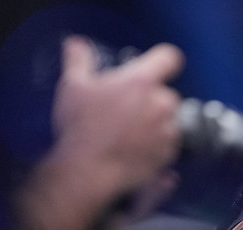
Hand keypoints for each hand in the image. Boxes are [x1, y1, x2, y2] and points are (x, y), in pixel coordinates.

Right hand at [17, 38, 184, 229]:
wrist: (87, 172)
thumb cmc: (80, 128)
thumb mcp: (72, 87)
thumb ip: (78, 60)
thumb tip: (76, 44)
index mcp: (142, 82)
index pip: (170, 58)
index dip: (162, 61)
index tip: (154, 68)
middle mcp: (161, 105)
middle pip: (167, 93)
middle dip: (151, 99)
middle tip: (126, 109)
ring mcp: (167, 132)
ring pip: (169, 121)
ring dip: (155, 124)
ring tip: (128, 133)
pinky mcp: (167, 156)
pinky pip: (167, 146)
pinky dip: (156, 146)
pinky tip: (133, 150)